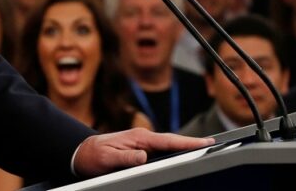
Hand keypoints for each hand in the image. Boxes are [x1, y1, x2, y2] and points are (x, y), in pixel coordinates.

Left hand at [72, 128, 212, 177]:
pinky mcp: (141, 150)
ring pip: (168, 147)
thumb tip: (144, 157)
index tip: (206, 142)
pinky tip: (183, 156)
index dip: (188, 142)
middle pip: (173, 142)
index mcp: (139, 137)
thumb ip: (126, 157)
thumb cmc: (94, 155)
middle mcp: (143, 138)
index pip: (168, 140)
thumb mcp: (108, 158)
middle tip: (213, 145)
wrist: (82, 152)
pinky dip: (174, 152)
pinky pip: (161, 151)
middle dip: (192, 143)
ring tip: (204, 150)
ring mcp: (143, 143)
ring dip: (184, 148)